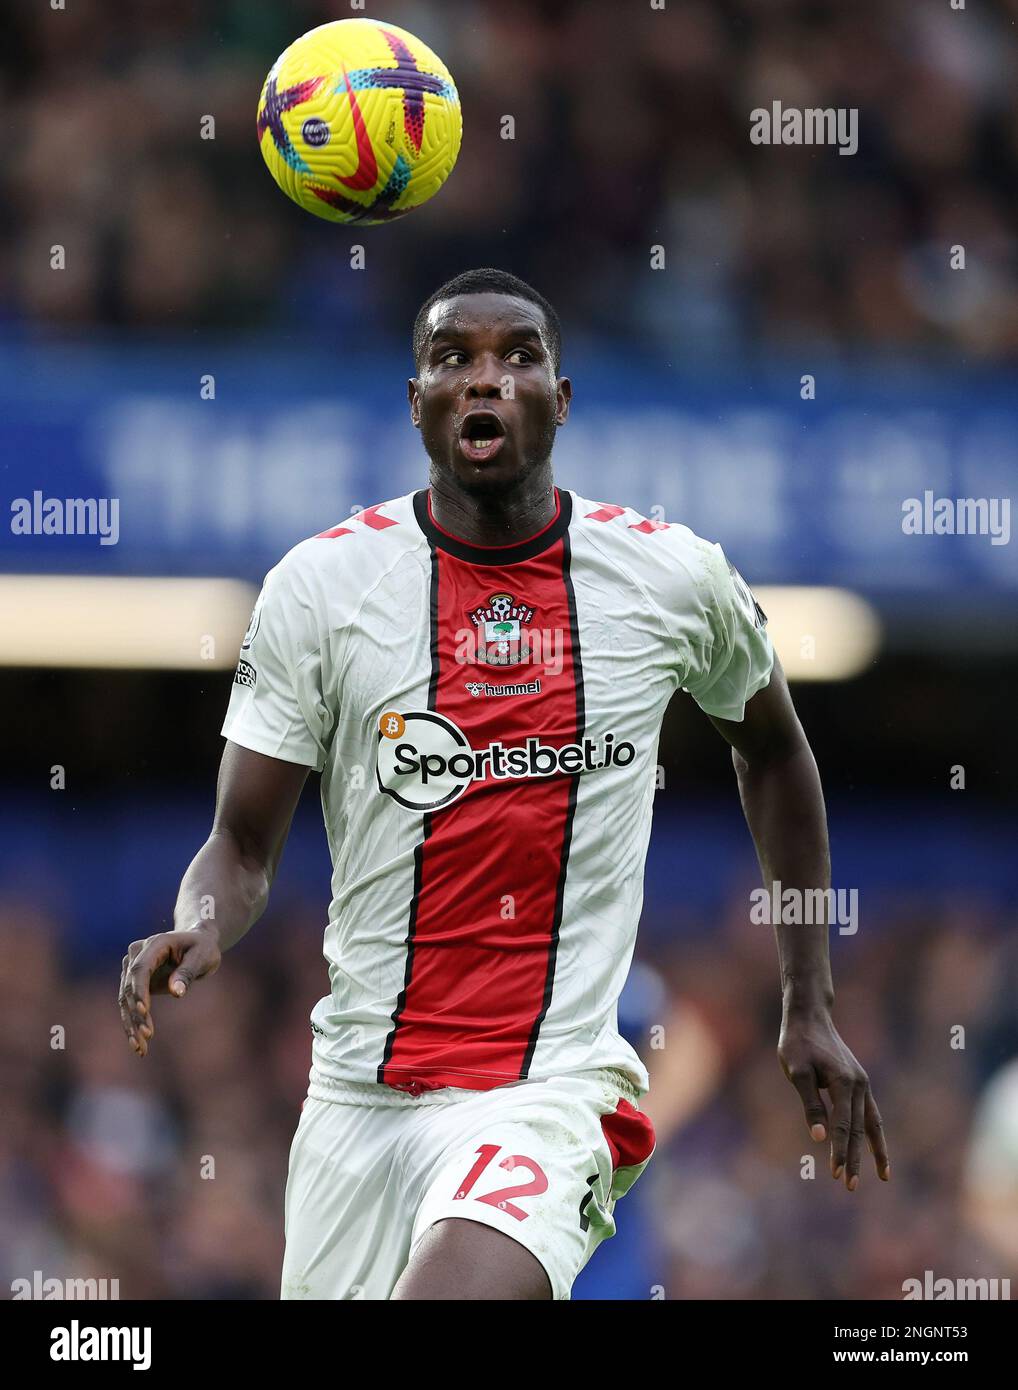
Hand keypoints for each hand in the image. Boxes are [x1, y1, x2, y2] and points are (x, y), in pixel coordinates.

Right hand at [118, 927, 221, 1056]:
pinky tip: (138, 1045)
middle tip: (147, 1035)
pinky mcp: (135, 984)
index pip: (140, 969)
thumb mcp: (202, 957)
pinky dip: (133, 1024)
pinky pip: (130, 1006)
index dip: (140, 990)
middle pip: (130, 987)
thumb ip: (188, 972)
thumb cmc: (203, 948)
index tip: (144, 1011)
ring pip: (126, 1000)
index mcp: (155, 944)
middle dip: (137, 1013)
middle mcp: (137, 955)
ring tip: (140, 1048)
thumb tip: (176, 992)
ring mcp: (132, 969)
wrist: (197, 942)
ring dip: (132, 1024)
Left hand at [778, 1008, 889, 1188]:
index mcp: (844, 1082)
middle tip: (849, 1185)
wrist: (809, 1017)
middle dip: (854, 1158)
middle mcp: (859, 1085)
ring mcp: (862, 1084)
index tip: (835, 1173)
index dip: (838, 1150)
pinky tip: (876, 1150)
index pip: (842, 1125)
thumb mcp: (796, 1072)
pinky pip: (871, 1114)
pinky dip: (875, 1134)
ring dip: (873, 1151)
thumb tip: (819, 1137)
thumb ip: (810, 1104)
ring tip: (882, 1176)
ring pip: (871, 1124)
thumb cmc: (798, 1043)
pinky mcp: (859, 1084)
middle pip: (859, 1129)